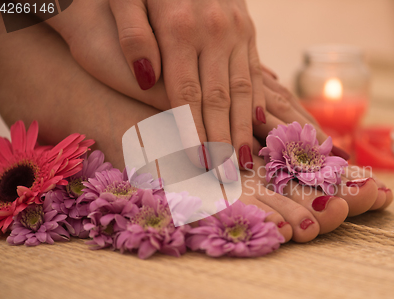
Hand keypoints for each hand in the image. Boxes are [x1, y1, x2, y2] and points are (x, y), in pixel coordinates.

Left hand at [46, 1, 338, 161]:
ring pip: (243, 90)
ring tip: (246, 161)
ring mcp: (235, 30)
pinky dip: (258, 100)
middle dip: (221, 142)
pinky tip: (260, 123)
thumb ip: (133, 36)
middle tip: (225, 176)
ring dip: (243, 129)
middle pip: (219, 100)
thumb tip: (147, 79)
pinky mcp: (246, 28)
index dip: (191, 133)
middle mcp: (214, 32)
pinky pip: (255, 70)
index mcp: (180, 28)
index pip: (186, 95)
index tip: (196, 166)